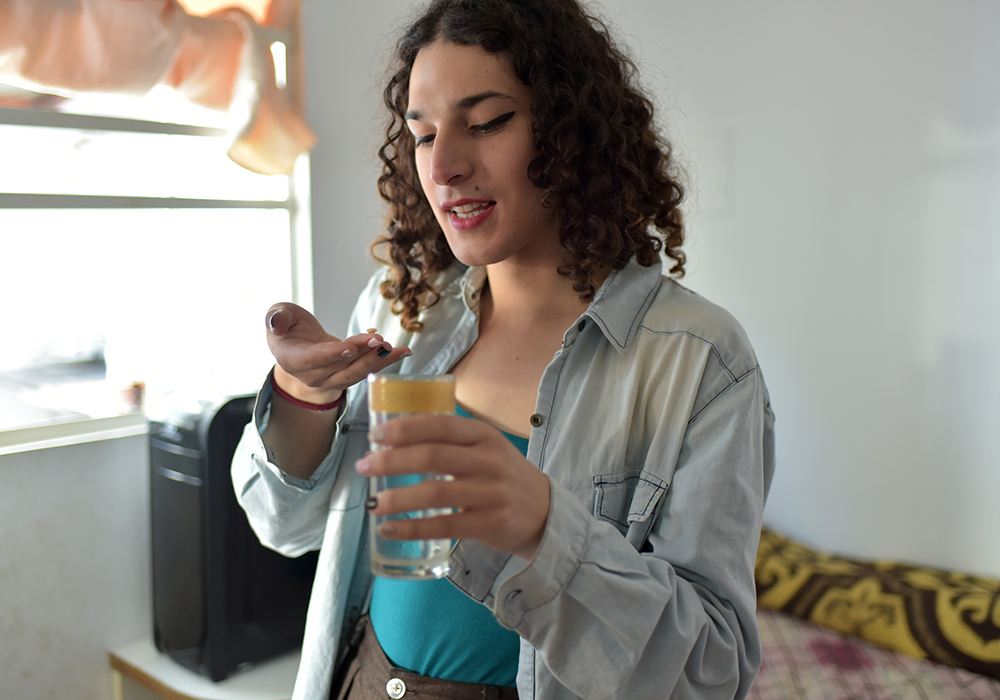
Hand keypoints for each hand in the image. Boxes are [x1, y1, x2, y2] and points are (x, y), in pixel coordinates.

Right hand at [265, 302, 410, 403]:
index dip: (335, 353)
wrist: (296, 347)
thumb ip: (277, 318)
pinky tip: (402, 352)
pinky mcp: (346, 376)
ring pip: (357, 373)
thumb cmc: (287, 328)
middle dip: (363, 355)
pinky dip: (385, 362)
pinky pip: (366, 370)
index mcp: (293, 361)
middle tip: (381, 342)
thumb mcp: (278, 317)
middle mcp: (313, 376)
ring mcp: (330, 380)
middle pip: (341, 367)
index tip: (353, 346)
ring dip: (379, 361)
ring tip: (398, 349)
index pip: (316, 359)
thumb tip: (275, 321)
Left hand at [356, 414, 550, 561]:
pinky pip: (444, 526)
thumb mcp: (484, 448)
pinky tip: (389, 529)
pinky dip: (412, 529)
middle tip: (365, 466)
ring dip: (398, 498)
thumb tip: (393, 437)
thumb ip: (449, 440)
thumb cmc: (501, 476)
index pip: (439, 425)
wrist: (544, 511)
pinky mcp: (491, 523)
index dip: (404, 429)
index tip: (376, 436)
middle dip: (392, 461)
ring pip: (435, 493)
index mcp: (483, 435)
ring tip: (373, 502)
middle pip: (432, 456)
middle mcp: (489, 460)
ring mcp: (491, 493)